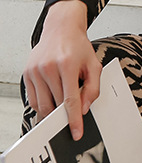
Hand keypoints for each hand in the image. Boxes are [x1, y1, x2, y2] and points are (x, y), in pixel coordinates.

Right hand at [23, 0, 101, 139]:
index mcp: (67, 65)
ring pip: (43, 105)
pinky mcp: (27, 74)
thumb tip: (84, 109)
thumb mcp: (94, 65)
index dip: (74, 119)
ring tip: (62, 101)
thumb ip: (93, 88)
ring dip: (53, 111)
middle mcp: (48, 68)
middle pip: (55, 104)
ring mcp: (35, 71)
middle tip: (72, 115)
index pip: (71, 100)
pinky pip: (33, 99)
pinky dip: (43, 105)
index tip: (76, 133)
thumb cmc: (78, 47)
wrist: (61, 29)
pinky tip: (52, 97)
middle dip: (64, 114)